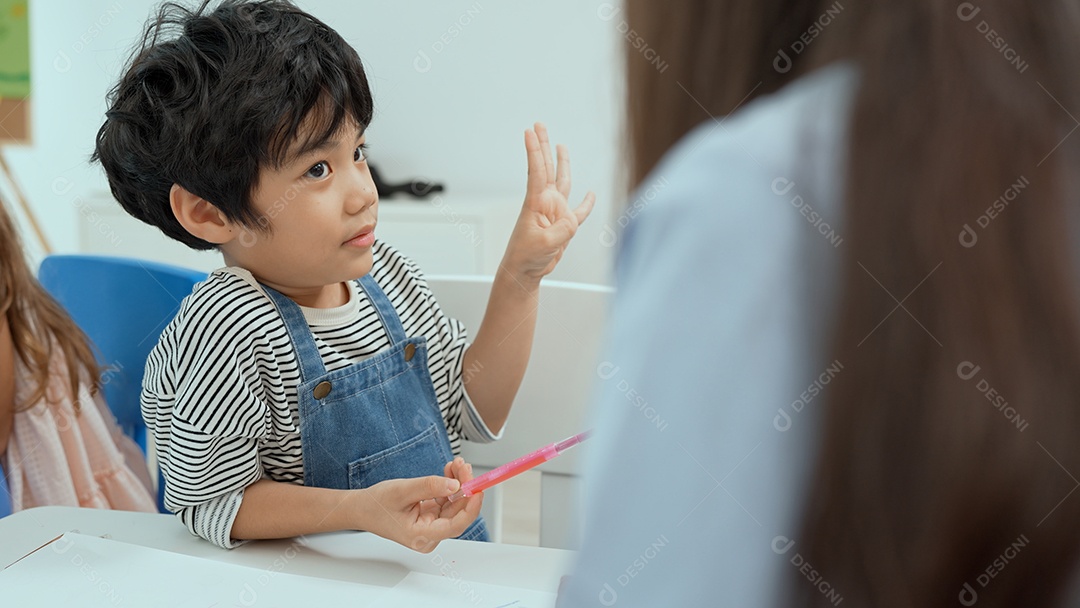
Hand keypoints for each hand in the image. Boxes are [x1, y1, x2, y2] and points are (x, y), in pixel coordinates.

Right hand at [361, 459, 482, 552]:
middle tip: (463, 465)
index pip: (456, 525)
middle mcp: (429, 535)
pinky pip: (447, 501)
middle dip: (464, 487)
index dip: (471, 506)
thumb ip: (429, 487)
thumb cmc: (376, 504)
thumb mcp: (402, 491)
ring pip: (454, 505)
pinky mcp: (431, 517)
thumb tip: (456, 484)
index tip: (477, 488)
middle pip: (457, 512)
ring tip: (456, 464)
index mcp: (421, 536)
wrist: (362, 508)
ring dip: (458, 483)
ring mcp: (431, 527)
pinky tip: (450, 471)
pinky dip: (450, 485)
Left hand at [503, 122, 595, 281]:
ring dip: (561, 163)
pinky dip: (586, 204)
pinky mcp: (564, 226)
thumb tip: (573, 220)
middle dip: (544, 145)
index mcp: (536, 203)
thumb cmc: (526, 257)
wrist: (525, 271)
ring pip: (562, 182)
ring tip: (560, 145)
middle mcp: (546, 203)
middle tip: (539, 124)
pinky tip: (591, 194)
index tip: (530, 131)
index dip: (534, 150)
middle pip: (546, 167)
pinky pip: (579, 212)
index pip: (537, 171)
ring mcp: (556, 212)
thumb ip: (562, 230)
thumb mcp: (544, 244)